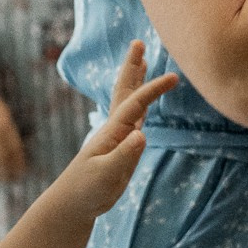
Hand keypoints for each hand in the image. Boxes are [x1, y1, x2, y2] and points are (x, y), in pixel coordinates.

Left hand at [43, 41, 174, 220]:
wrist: (72, 204)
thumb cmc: (86, 191)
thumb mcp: (107, 175)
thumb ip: (124, 156)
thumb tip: (142, 135)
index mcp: (112, 132)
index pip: (135, 104)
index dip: (153, 89)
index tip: (174, 77)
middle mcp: (114, 129)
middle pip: (125, 91)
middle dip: (132, 67)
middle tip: (138, 42)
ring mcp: (118, 137)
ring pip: (128, 101)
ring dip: (135, 79)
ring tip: (143, 60)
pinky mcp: (121, 148)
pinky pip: (133, 118)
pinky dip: (140, 104)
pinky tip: (143, 101)